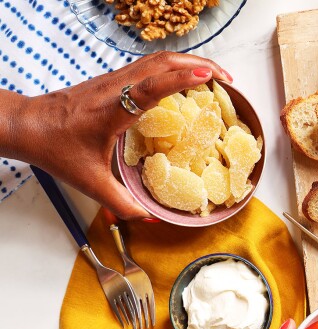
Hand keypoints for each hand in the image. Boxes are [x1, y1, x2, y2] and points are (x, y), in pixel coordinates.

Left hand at [8, 51, 230, 218]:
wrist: (27, 125)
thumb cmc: (56, 148)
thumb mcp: (89, 182)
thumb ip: (120, 202)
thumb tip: (149, 217)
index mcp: (113, 109)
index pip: (152, 86)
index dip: (182, 80)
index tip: (209, 77)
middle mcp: (115, 88)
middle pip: (162, 62)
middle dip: (199, 64)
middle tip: (227, 78)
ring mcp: (114, 80)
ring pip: (157, 59)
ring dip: (188, 62)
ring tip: (214, 75)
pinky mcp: (112, 80)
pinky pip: (149, 65)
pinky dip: (173, 67)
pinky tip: (183, 79)